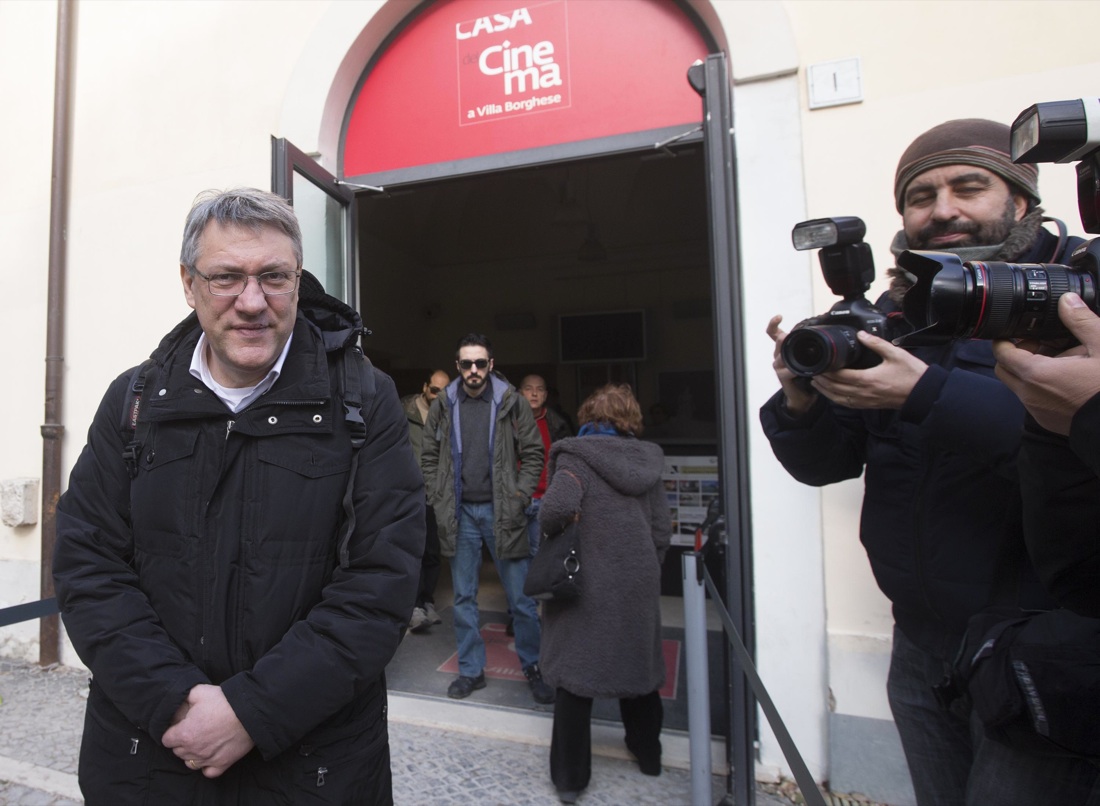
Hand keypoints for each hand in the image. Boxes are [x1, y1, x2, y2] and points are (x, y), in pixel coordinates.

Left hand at [162, 684, 254, 777]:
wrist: (250, 711)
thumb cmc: (224, 701)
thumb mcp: (199, 691)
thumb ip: (185, 698)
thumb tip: (179, 703)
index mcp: (184, 733)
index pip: (166, 740)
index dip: (172, 731)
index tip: (179, 726)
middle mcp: (193, 750)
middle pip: (177, 751)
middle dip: (181, 742)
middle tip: (192, 730)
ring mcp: (208, 759)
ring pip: (190, 763)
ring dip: (192, 754)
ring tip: (201, 743)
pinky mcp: (222, 763)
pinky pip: (208, 772)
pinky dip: (207, 766)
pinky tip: (210, 757)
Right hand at [766, 315, 816, 415]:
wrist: (803, 394)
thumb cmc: (805, 374)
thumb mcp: (808, 357)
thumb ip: (810, 346)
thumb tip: (824, 331)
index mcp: (785, 348)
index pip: (773, 333)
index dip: (773, 324)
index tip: (779, 316)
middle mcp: (779, 355)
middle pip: (776, 343)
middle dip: (780, 339)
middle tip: (785, 336)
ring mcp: (779, 366)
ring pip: (780, 356)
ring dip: (785, 353)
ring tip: (792, 351)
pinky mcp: (782, 377)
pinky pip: (785, 371)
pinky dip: (791, 370)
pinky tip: (796, 371)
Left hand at [811, 330, 927, 409]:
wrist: (923, 393)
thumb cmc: (911, 374)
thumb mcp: (895, 354)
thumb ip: (876, 343)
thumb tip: (861, 334)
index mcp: (867, 379)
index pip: (839, 376)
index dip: (826, 371)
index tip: (818, 364)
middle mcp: (863, 392)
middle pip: (834, 388)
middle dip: (821, 380)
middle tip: (812, 372)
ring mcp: (865, 401)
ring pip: (838, 398)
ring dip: (825, 391)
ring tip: (816, 382)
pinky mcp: (869, 405)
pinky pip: (847, 404)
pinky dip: (835, 399)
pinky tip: (831, 394)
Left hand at [993, 293, 1099, 434]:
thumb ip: (1081, 322)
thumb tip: (1068, 301)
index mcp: (1037, 374)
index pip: (1002, 353)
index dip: (1005, 338)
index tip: (1015, 331)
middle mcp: (1030, 394)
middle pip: (1005, 369)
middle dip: (1015, 353)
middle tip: (1039, 343)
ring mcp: (1036, 410)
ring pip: (1019, 384)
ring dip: (1030, 369)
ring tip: (1062, 359)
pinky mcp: (1046, 420)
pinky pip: (1033, 398)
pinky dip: (1041, 385)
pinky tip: (1067, 377)